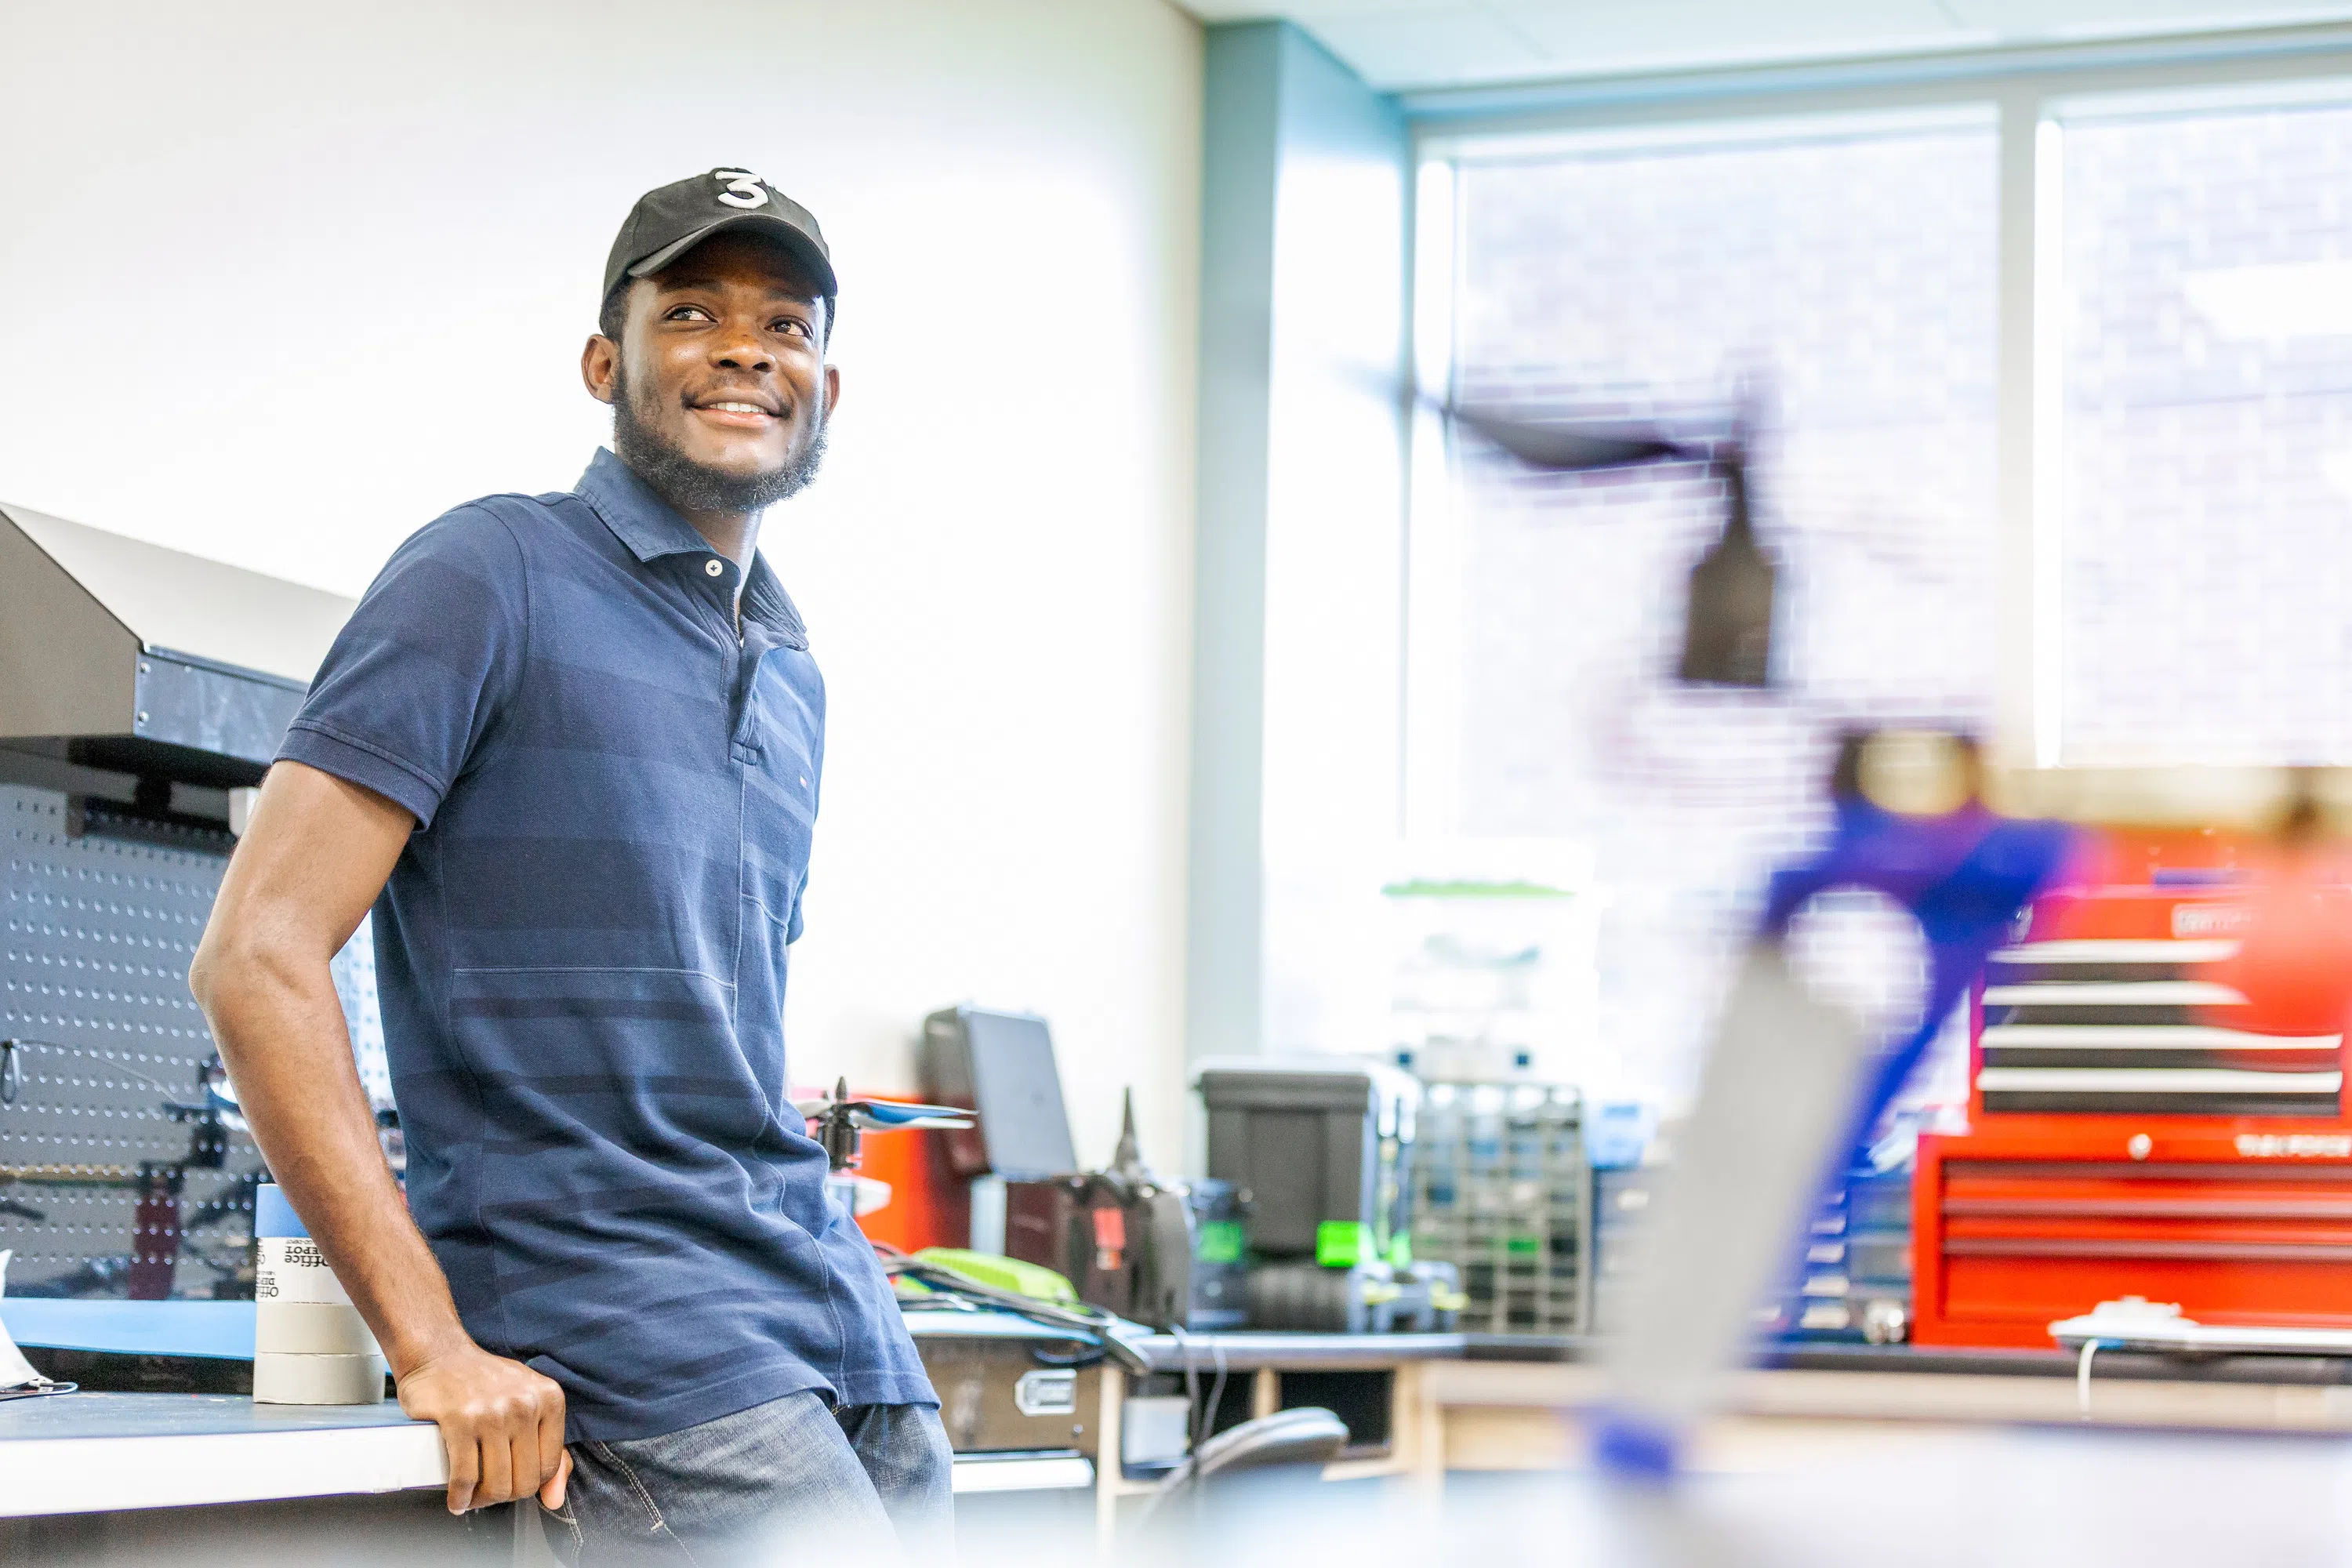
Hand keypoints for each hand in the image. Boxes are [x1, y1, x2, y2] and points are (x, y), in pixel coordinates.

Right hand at [396, 1342, 572, 1513]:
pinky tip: (457, 1499)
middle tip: (488, 1494)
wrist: (439, 1356)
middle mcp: (525, 1404)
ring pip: (497, 1484)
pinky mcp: (460, 1421)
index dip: (529, 1485)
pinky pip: (465, 1477)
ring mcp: (493, 1412)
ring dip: (481, 1501)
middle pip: (524, 1481)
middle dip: (504, 1496)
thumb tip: (555, 1499)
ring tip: (472, 1497)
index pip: (549, 1466)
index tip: (512, 1485)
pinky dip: (459, 1497)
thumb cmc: (483, 1382)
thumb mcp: (528, 1402)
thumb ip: (549, 1448)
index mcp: (549, 1399)